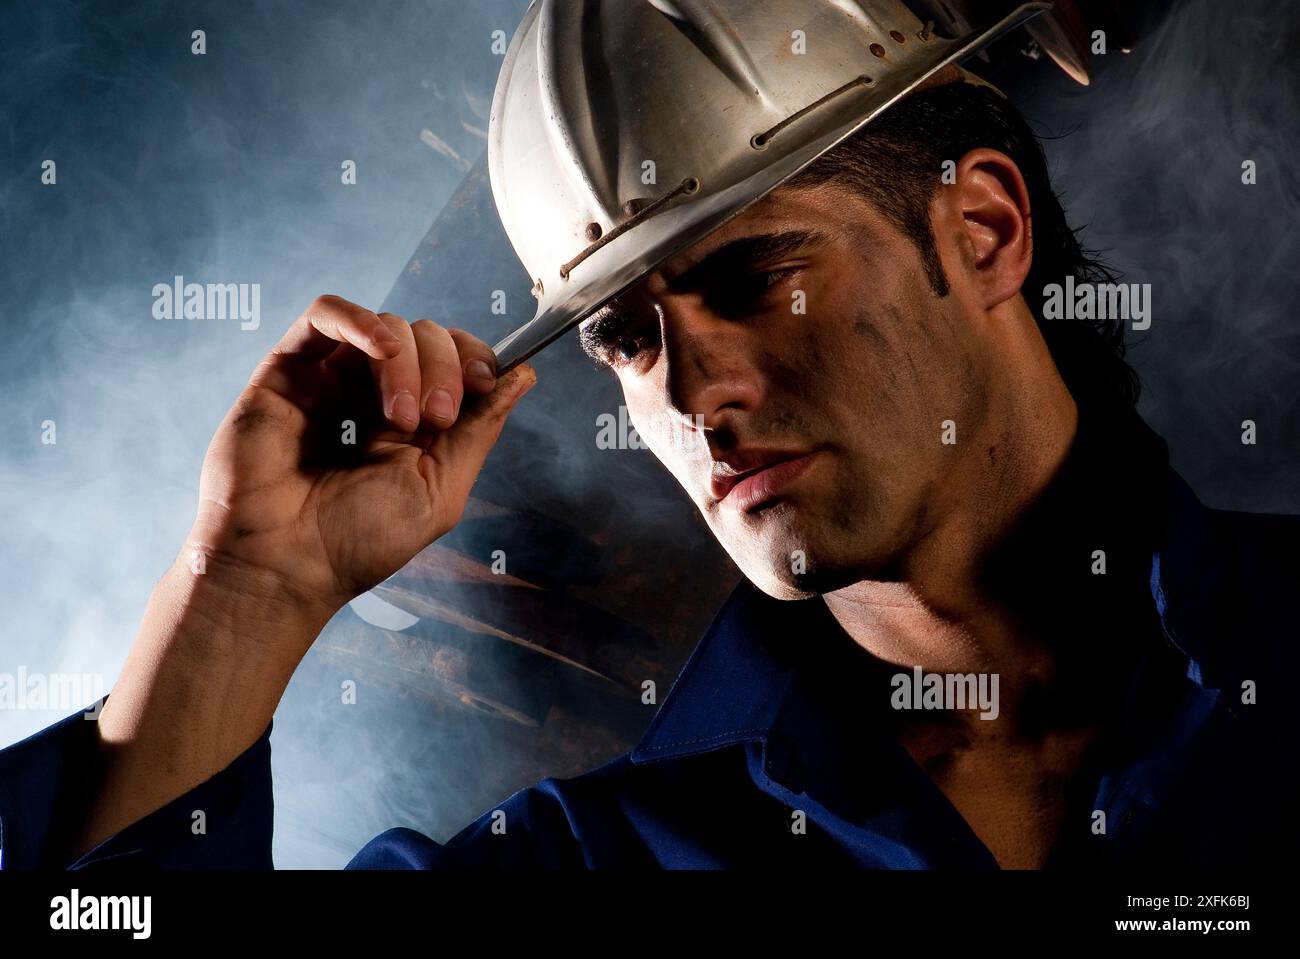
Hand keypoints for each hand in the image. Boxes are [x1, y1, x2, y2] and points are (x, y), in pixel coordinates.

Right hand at [187, 294, 534, 616]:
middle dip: (444, 367)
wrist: (284, 566)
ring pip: (386, 327)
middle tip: (435, 417)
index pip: (456, 361)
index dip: (476, 359)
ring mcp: (331, 380)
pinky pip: (325, 315)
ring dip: (409, 361)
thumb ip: (480, 429)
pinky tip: (383, 347)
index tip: (484, 383)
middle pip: (427, 337)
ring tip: (400, 417)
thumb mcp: (440, 489)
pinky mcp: (287, 371)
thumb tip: (525, 374)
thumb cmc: (356, 544)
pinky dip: (362, 319)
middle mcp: (374, 397)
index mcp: (414, 424)